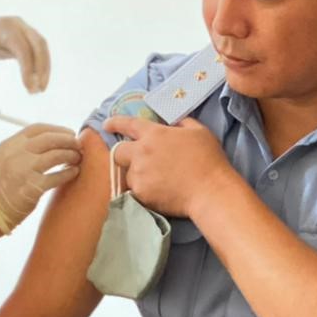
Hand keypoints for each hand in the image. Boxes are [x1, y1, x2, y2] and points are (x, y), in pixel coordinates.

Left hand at [0, 15, 49, 92]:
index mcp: (5, 27)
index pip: (23, 48)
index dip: (28, 68)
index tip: (29, 86)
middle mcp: (17, 25)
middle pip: (39, 44)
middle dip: (42, 68)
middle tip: (40, 89)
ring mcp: (22, 30)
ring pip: (41, 48)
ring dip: (44, 68)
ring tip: (39, 89)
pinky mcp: (24, 38)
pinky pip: (37, 51)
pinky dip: (39, 66)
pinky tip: (37, 81)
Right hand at [0, 123, 81, 230]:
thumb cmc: (5, 184)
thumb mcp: (8, 159)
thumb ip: (26, 148)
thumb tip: (57, 139)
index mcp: (9, 145)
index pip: (37, 129)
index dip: (57, 129)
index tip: (69, 133)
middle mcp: (15, 154)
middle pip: (49, 139)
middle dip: (68, 140)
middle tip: (78, 145)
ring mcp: (23, 170)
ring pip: (56, 155)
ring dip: (71, 155)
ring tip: (77, 157)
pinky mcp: (32, 187)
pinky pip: (57, 176)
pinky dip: (68, 173)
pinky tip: (74, 172)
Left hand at [102, 117, 232, 217]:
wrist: (210, 190)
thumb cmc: (208, 159)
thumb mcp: (198, 132)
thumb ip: (181, 124)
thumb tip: (173, 123)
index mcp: (154, 134)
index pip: (128, 124)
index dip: (115, 122)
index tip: (107, 124)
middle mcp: (141, 152)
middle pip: (118, 152)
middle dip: (124, 154)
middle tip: (138, 161)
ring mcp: (139, 174)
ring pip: (128, 174)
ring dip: (137, 175)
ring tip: (157, 181)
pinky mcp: (141, 194)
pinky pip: (136, 191)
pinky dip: (144, 191)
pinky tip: (159, 192)